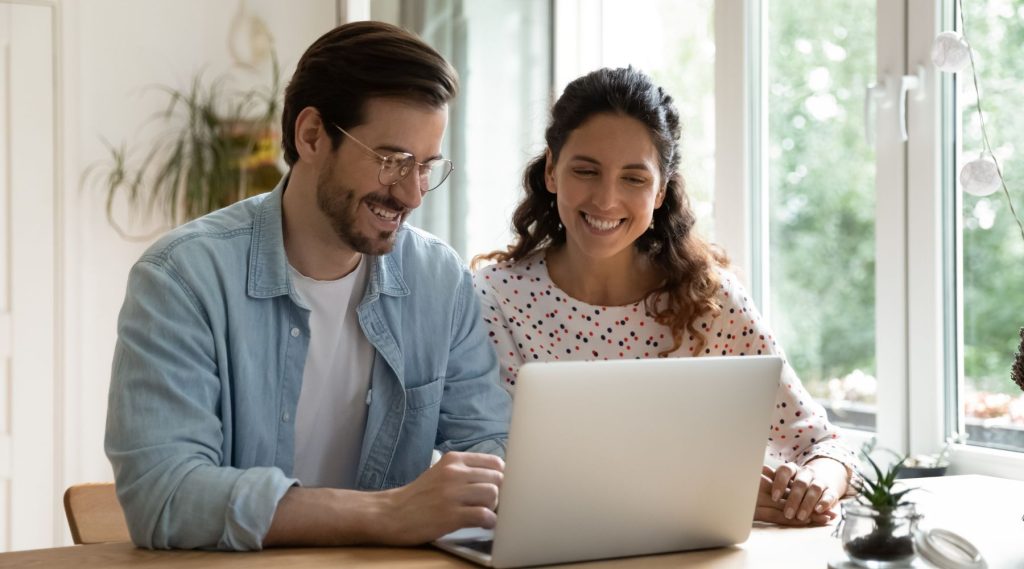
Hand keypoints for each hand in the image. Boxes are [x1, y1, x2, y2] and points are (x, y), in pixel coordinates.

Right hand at [373, 451, 503, 544]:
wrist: (392, 513)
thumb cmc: (419, 495)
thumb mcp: (441, 472)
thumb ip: (465, 471)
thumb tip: (497, 477)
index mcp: (453, 460)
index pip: (494, 462)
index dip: (500, 477)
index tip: (497, 487)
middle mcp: (454, 473)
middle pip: (497, 479)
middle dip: (499, 493)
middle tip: (489, 504)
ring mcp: (452, 494)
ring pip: (493, 495)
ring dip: (494, 507)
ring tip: (483, 512)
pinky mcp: (451, 515)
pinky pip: (485, 516)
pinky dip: (489, 522)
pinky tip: (482, 524)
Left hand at [755, 460, 845, 525]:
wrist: (819, 483)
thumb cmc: (793, 485)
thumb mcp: (781, 483)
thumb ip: (770, 480)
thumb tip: (756, 474)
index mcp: (792, 469)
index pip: (785, 470)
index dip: (780, 483)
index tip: (774, 498)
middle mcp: (807, 473)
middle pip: (800, 483)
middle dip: (793, 499)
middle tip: (788, 513)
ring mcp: (820, 481)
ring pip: (815, 489)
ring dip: (808, 503)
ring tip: (801, 516)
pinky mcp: (831, 491)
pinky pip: (829, 495)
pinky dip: (824, 503)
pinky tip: (818, 511)